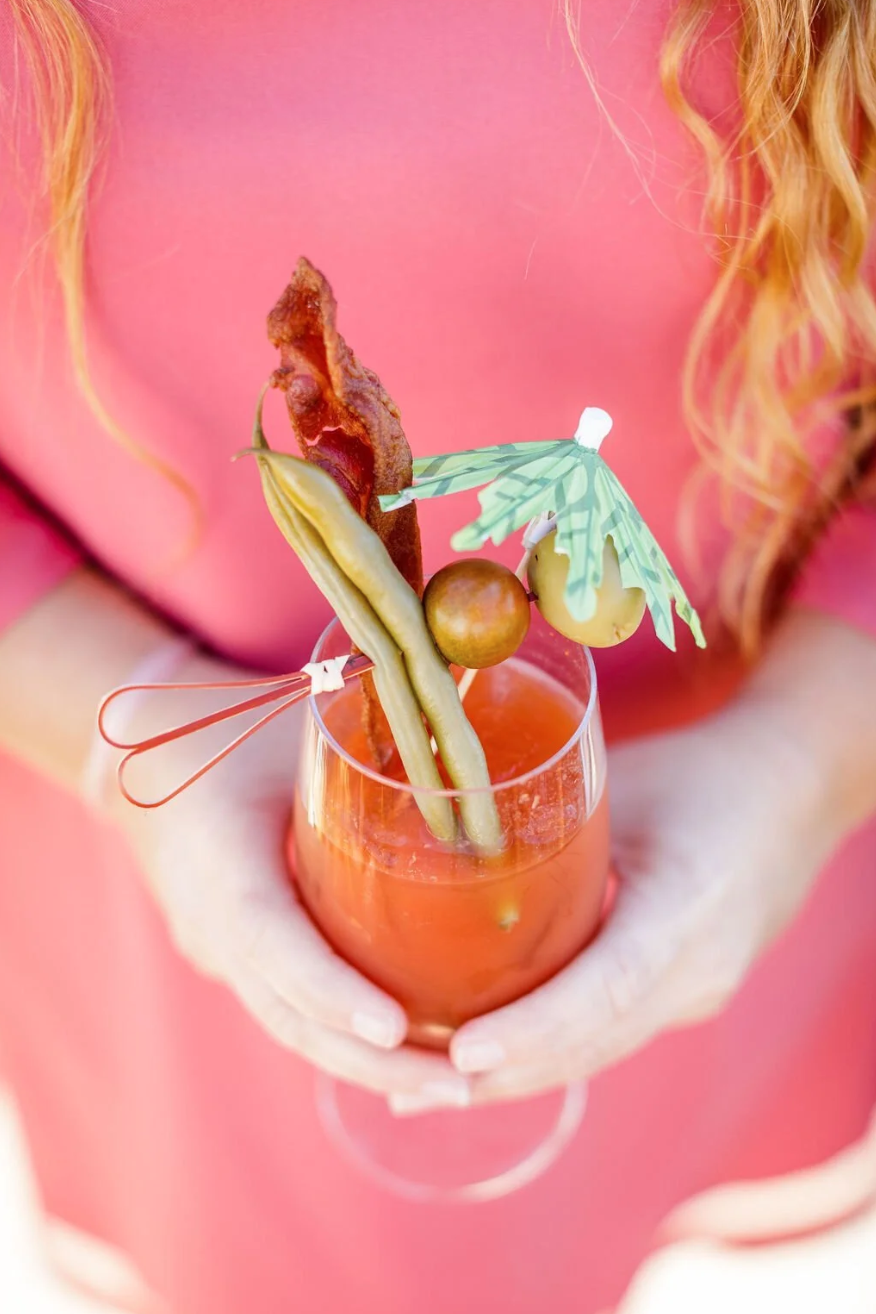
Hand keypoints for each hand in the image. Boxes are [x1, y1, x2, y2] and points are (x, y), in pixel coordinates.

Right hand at [110, 651, 471, 1105]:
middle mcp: (212, 924)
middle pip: (288, 1015)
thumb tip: (474, 767)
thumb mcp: (296, 736)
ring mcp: (216, 951)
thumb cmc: (232, 737)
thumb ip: (369, 759)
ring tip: (451, 1087)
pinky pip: (288, 1008)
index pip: (272, 943)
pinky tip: (409, 1052)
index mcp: (222, 863)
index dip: (331, 992)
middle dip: (371, 1062)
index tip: (396, 1029)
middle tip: (459, 1087)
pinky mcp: (232, 961)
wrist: (143, 762)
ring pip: (290, 1026)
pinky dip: (344, 1036)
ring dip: (365, 1065)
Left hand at [449, 696, 833, 1101]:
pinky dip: (553, 1046)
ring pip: (602, 1048)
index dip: (533, 1028)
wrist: (798, 792)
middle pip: (597, 1043)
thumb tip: (436, 833)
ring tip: (433, 1086)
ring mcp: (703, 990)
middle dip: (507, 1073)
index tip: (462, 1052)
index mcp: (690, 906)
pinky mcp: (691, 992)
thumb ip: (542, 819)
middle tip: (416, 1087)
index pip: (608, 987)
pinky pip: (615, 1032)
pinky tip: (493, 1053)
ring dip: (524, 1073)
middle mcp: (702, 968)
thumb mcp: (621, 782)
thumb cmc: (705, 771)